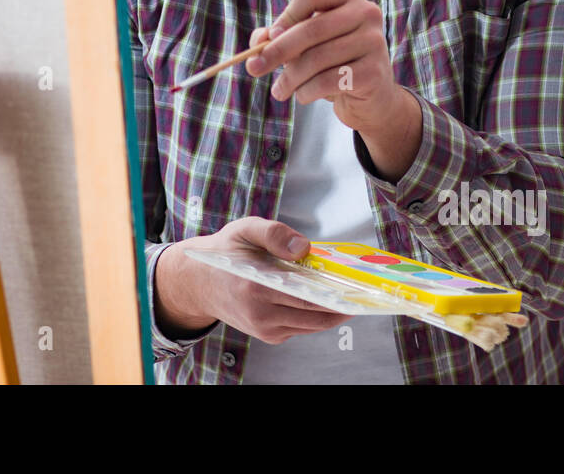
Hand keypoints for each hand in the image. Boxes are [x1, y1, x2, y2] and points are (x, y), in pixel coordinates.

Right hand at [154, 217, 353, 344]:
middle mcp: (261, 314)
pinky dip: (316, 315)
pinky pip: (302, 327)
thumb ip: (273, 233)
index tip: (358, 291)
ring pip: (312, 325)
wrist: (199, 282)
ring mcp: (265, 329)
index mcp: (256, 288)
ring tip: (351, 295)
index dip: (336, 296)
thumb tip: (303, 248)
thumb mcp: (244, 229)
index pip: (307, 298)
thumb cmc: (226, 252)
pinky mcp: (268, 335)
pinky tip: (326, 299)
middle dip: (342, 305)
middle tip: (364, 293)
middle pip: (315, 315)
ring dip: (332, 312)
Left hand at [244, 0, 401, 136]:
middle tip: (254, 68)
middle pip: (312, 28)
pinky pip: (328, 81)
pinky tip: (303, 96)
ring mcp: (374, 42)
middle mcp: (366, 13)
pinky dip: (307, 91)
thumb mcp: (306, 45)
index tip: (269, 38)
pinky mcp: (374, 72)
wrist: (371, 97)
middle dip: (277, 51)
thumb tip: (258, 42)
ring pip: (318, 58)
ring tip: (279, 90)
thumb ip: (279, 38)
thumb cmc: (334, 63)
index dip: (286, 15)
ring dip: (290, 78)